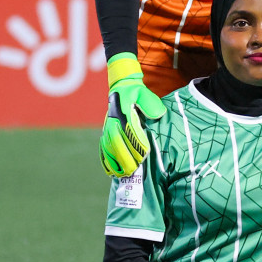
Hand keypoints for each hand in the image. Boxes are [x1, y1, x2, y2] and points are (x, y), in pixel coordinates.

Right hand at [100, 53, 165, 176]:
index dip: (136, 143)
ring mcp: (107, 127)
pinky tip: (111, 171)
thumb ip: (151, 103)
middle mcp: (113, 121)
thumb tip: (158, 114)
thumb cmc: (137, 93)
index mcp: (123, 112)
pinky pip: (103, 147)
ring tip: (123, 174)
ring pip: (108, 146)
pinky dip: (106, 160)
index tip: (144, 154)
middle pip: (117, 141)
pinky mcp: (105, 132)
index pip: (129, 130)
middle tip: (134, 169)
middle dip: (125, 156)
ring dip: (115, 161)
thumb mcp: (145, 94)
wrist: (122, 87)